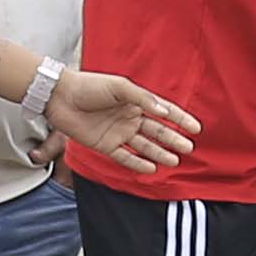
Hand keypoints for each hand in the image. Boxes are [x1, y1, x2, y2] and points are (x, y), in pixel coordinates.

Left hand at [44, 64, 200, 174]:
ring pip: (144, 146)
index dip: (180, 119)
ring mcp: (118, 133)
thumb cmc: (89, 87)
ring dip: (159, 153)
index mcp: (135, 101)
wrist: (60, 97)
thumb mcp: (120, 87)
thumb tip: (164, 111)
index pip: (163, 112)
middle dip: (173, 139)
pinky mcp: (105, 146)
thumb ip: (143, 99)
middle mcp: (129, 118)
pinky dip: (138, 162)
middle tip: (188, 147)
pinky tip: (151, 168)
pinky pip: (125, 156)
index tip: (196, 128)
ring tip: (174, 160)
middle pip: (156, 131)